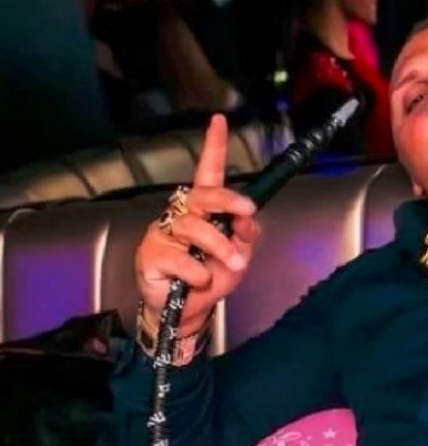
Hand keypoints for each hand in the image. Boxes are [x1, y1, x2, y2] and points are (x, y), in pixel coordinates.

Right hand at [135, 115, 259, 334]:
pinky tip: (199, 281)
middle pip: (202, 195)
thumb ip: (246, 233)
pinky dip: (198, 272)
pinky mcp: (150, 254)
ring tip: (230, 264)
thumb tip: (249, 215)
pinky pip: (180, 258)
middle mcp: (182, 215)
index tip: (219, 121)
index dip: (213, 147)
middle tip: (246, 213)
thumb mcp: (239, 255)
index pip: (208, 173)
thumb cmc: (212, 277)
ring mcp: (164, 233)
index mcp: (205, 211)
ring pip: (194, 227)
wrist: (190, 313)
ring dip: (218, 247)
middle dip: (227, 201)